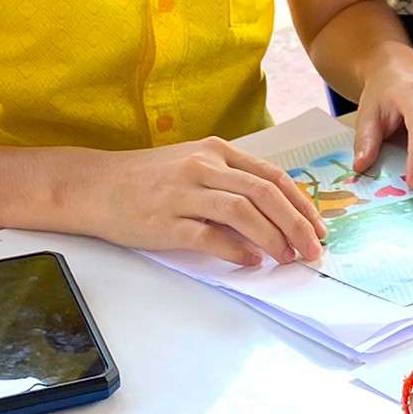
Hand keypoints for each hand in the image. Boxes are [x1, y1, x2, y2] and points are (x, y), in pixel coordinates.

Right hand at [67, 140, 327, 265]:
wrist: (93, 186)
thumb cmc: (147, 179)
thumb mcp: (194, 165)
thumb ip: (232, 182)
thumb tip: (276, 214)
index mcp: (216, 152)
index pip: (273, 176)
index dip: (302, 204)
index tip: (320, 227)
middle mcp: (203, 167)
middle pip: (265, 193)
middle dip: (297, 224)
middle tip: (314, 250)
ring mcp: (183, 194)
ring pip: (242, 212)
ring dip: (272, 238)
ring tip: (288, 258)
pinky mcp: (164, 222)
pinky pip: (209, 236)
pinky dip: (235, 250)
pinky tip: (251, 262)